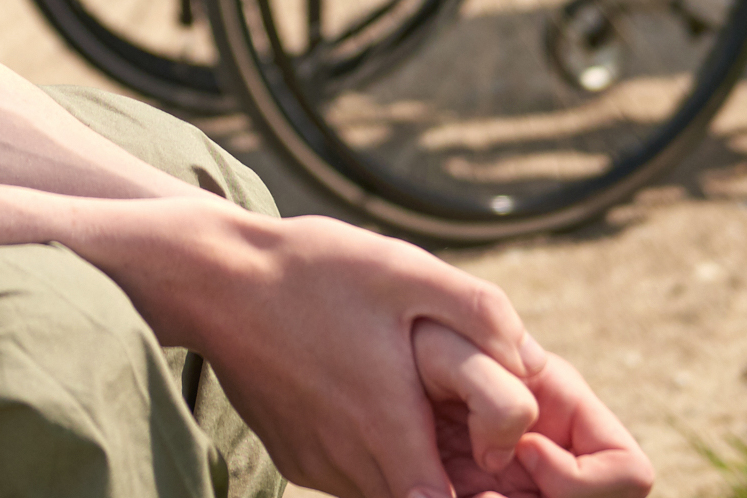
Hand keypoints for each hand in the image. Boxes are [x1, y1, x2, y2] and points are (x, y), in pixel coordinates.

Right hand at [145, 211, 647, 497]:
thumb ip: (482, 314)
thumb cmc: (314, 271)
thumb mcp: (408, 271)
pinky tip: (362, 385)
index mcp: (388, 432)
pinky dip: (371, 443)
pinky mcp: (295, 458)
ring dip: (411, 453)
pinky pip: (350, 469)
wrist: (214, 277)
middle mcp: (351, 466)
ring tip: (407, 389)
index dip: (482, 490)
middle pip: (423, 494)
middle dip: (452, 463)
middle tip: (457, 414)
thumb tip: (532, 360)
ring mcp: (318, 467)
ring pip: (387, 483)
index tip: (491, 459)